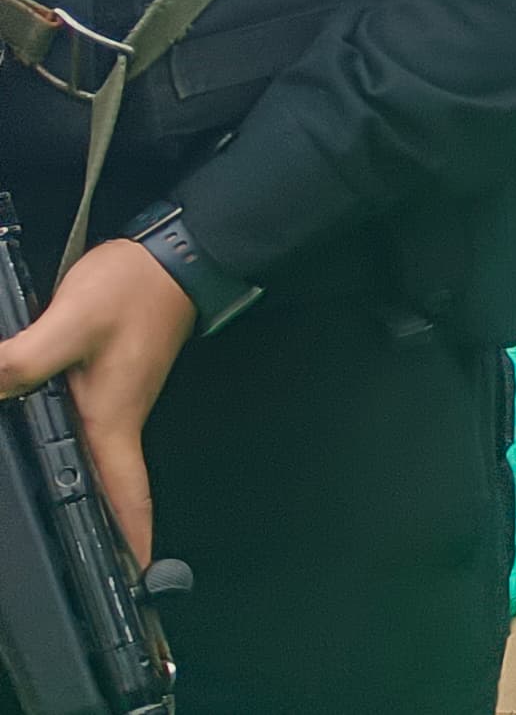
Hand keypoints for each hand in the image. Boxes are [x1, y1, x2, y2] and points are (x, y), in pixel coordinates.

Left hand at [0, 240, 195, 564]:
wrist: (173, 258)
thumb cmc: (135, 291)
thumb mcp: (71, 322)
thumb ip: (23, 359)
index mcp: (113, 417)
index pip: (126, 494)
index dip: (132, 537)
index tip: (137, 576)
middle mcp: (117, 418)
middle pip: (114, 490)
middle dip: (111, 531)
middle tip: (103, 567)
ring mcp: (115, 402)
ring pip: (99, 464)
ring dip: (93, 498)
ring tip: (78, 529)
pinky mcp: (107, 384)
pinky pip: (88, 436)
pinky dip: (76, 460)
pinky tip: (55, 458)